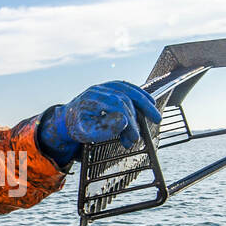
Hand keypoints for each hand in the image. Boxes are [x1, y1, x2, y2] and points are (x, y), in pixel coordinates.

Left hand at [36, 81, 160, 167]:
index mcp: (91, 99)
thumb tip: (124, 121)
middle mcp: (98, 90)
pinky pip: (128, 87)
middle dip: (135, 120)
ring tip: (156, 118)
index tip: (134, 138)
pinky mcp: (110, 87)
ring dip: (145, 104)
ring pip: (129, 91)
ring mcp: (104, 87)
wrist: (68, 119)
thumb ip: (103, 129)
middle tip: (137, 138)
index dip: (129, 122)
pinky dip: (140, 94)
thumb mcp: (85, 133)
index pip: (117, 106)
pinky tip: (151, 101)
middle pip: (124, 100)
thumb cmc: (77, 127)